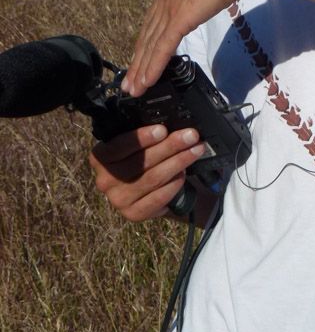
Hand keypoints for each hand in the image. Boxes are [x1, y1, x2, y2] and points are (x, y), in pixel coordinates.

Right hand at [89, 124, 205, 221]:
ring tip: (196, 150)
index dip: (141, 137)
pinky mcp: (133, 214)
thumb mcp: (138, 144)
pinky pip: (158, 197)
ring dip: (179, 162)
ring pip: (153, 178)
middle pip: (141, 162)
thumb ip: (144, 134)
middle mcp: (105, 180)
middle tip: (191, 136)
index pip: (119, 145)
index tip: (162, 130)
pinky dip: (174, 184)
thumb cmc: (143, 159)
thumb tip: (165, 118)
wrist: (149, 191)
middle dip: (170, 146)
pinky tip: (184, 174)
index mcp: (100, 157)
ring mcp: (118, 199)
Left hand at [123, 0, 268, 93]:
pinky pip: (162, 48)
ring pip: (150, 45)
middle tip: (130, 79)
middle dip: (138, 58)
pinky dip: (152, 67)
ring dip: (141, 68)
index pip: (157, 16)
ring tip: (134, 88)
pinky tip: (146, 81)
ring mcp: (170, 7)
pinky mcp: (179, 19)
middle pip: (148, 33)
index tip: (143, 53)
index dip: (148, 38)